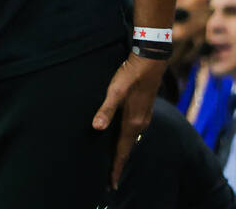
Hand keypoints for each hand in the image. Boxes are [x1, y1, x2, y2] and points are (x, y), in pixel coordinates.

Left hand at [92, 52, 165, 188]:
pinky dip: (126, 139)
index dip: (116, 167)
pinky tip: (120, 136)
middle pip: (127, 148)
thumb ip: (105, 110)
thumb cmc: (130, 76)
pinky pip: (133, 131)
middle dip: (118, 162)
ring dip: (122, 150)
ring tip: (113, 160)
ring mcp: (143, 117)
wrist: (150, 62)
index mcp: (133, 123)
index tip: (111, 183)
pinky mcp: (143, 110)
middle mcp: (140, 124)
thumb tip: (96, 128)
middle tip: (109, 177)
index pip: (122, 150)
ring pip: (131, 139)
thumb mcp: (114, 91)